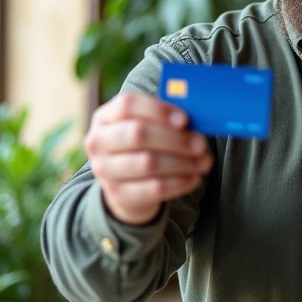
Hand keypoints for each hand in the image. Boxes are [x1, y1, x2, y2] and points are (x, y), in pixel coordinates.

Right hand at [84, 92, 212, 224]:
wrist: (125, 187)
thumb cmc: (143, 146)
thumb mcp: (147, 126)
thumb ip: (165, 118)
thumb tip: (190, 121)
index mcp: (105, 116)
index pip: (128, 105)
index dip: (159, 110)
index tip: (185, 120)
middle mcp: (98, 142)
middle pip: (138, 134)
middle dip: (175, 138)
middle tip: (201, 144)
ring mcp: (104, 170)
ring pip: (148, 163)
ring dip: (183, 162)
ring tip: (204, 161)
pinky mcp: (118, 196)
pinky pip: (154, 188)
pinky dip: (180, 182)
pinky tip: (194, 178)